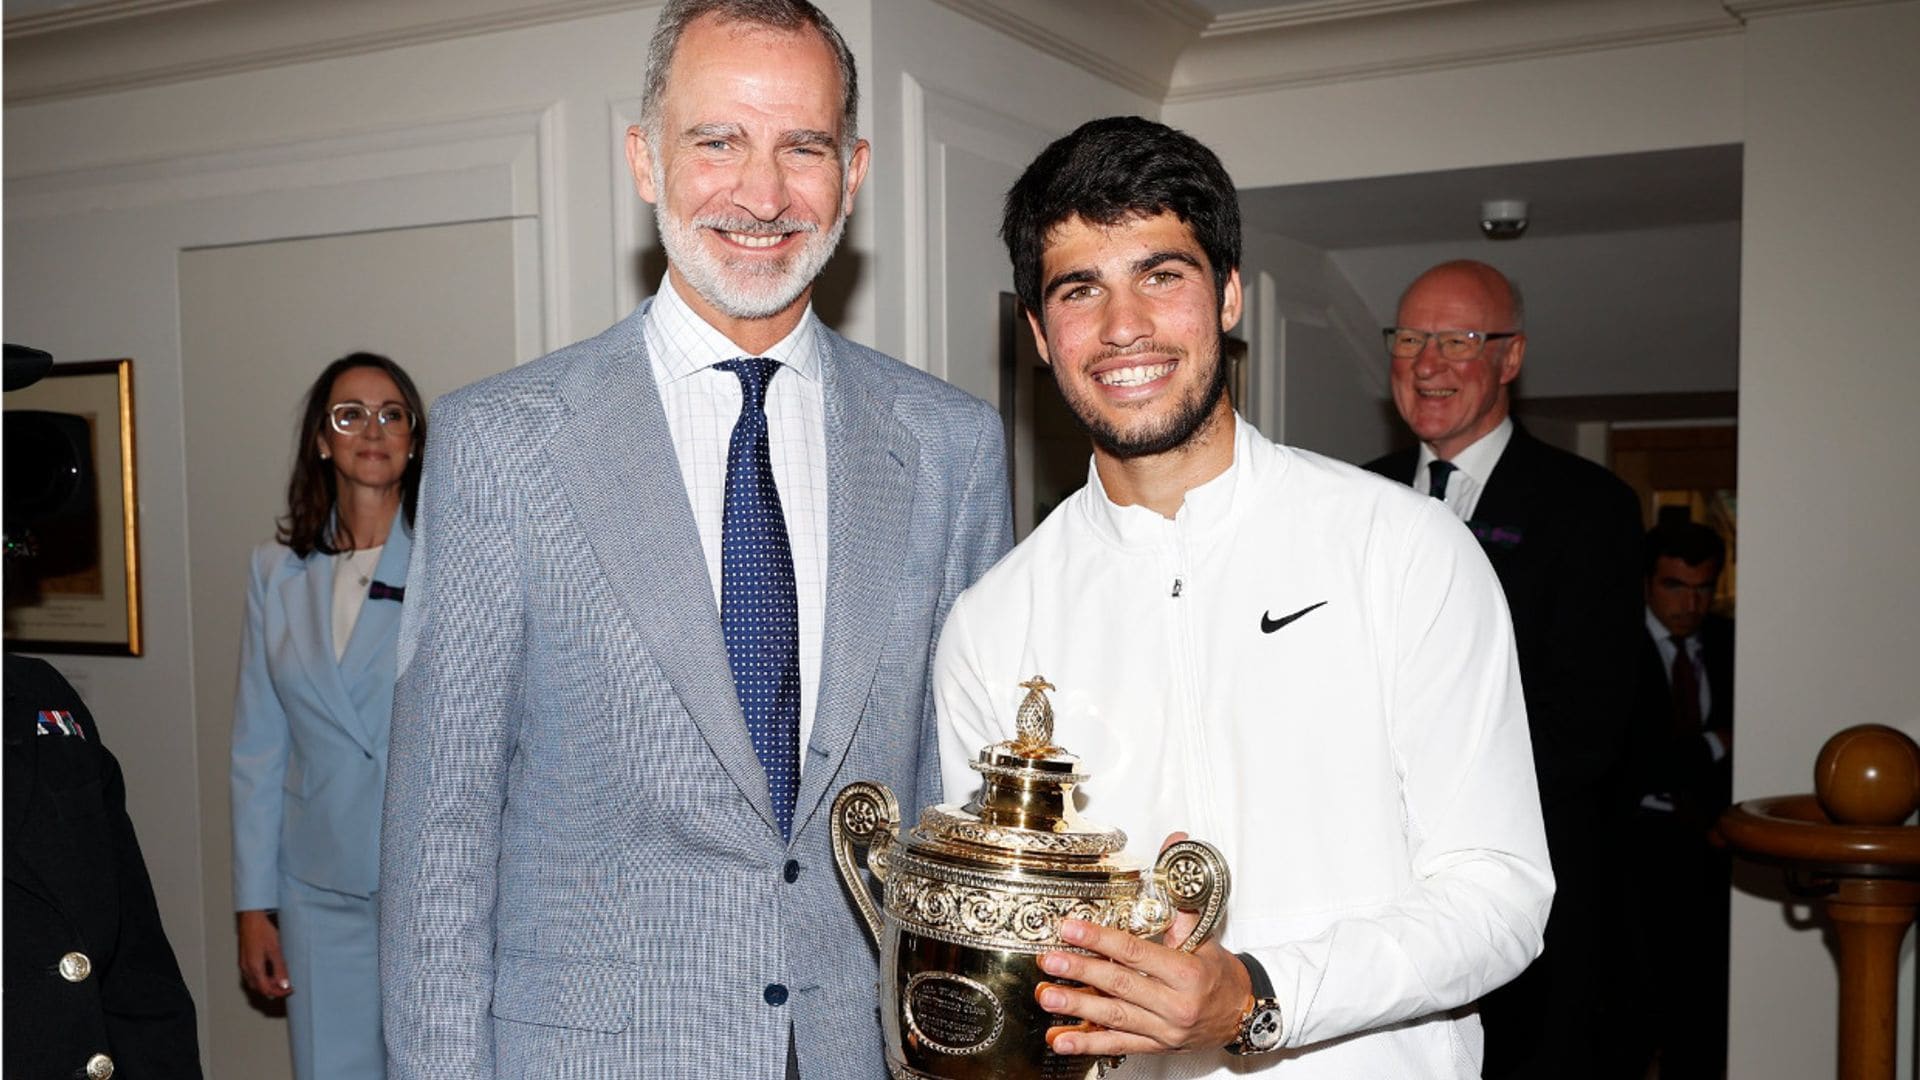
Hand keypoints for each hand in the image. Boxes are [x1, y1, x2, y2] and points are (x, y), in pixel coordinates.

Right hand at [237, 909, 292, 998]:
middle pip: (259, 988)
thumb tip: (284, 984)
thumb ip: (280, 969)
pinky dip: (262, 978)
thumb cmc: (262, 931)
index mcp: (254, 968)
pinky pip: (252, 975)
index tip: (290, 989)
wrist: (250, 919)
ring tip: (281, 977)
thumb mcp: (275, 950)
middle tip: (287, 984)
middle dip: (274, 989)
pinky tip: (271, 970)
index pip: (266, 989)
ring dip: (267, 984)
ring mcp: (243, 965)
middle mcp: (246, 969)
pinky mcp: (244, 960)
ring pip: (255, 983)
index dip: (279, 992)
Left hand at [1034, 833, 1250, 1057]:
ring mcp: (1164, 1028)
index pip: (1135, 953)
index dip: (1100, 940)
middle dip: (1080, 972)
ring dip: (1076, 1007)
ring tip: (1047, 996)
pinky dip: (1088, 1043)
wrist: (1242, 1013)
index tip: (1071, 929)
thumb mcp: (1205, 938)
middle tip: (1050, 961)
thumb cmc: (1220, 974)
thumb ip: (1179, 902)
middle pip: (1119, 984)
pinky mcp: (1156, 1045)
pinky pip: (1117, 1045)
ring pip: (1114, 1017)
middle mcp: (1175, 1004)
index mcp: (1186, 973)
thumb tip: (1175, 847)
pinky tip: (1061, 1039)